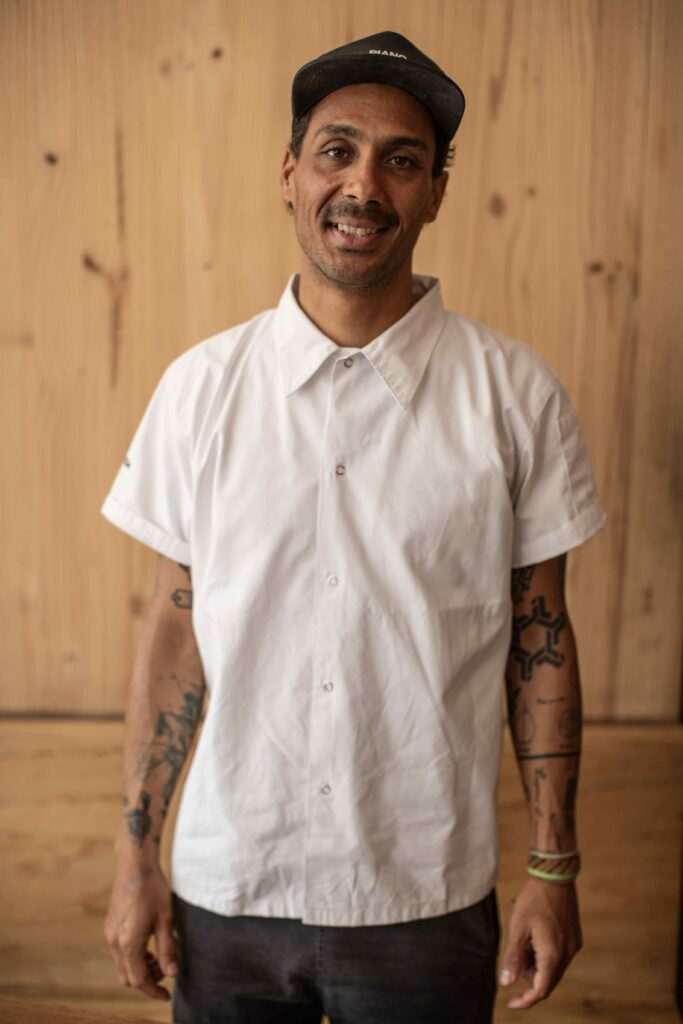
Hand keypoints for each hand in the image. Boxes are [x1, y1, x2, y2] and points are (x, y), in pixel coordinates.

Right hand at [104, 856, 179, 1000]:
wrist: (135, 863)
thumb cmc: (153, 888)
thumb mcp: (166, 919)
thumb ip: (167, 949)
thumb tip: (172, 974)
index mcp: (128, 942)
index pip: (138, 979)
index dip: (153, 990)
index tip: (167, 995)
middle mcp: (114, 941)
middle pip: (128, 976)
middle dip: (147, 980)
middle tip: (166, 970)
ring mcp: (109, 933)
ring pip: (122, 965)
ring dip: (140, 967)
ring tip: (160, 956)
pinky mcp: (110, 926)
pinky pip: (119, 952)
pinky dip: (133, 956)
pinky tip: (149, 943)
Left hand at [498, 876, 582, 1008]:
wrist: (555, 875)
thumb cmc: (533, 899)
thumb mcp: (517, 926)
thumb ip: (513, 957)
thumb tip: (505, 983)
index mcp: (552, 954)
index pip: (540, 990)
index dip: (525, 1000)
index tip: (511, 1002)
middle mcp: (567, 954)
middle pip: (547, 981)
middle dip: (529, 977)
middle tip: (514, 958)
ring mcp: (574, 946)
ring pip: (554, 969)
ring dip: (537, 965)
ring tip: (523, 942)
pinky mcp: (575, 938)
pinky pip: (560, 957)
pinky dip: (546, 956)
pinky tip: (534, 938)